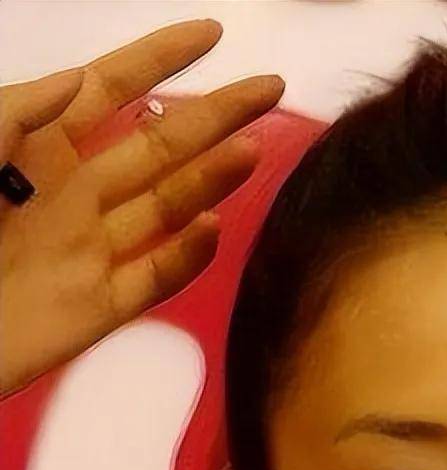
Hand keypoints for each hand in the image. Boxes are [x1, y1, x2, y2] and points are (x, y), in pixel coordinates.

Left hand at [0, 20, 283, 394]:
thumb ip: (15, 113)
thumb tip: (80, 80)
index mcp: (38, 148)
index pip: (112, 89)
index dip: (161, 58)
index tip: (212, 33)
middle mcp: (77, 192)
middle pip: (161, 145)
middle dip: (217, 113)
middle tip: (269, 87)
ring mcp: (93, 250)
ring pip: (169, 206)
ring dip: (214, 177)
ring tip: (253, 148)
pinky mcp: (100, 307)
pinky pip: (156, 276)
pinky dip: (189, 254)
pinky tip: (212, 226)